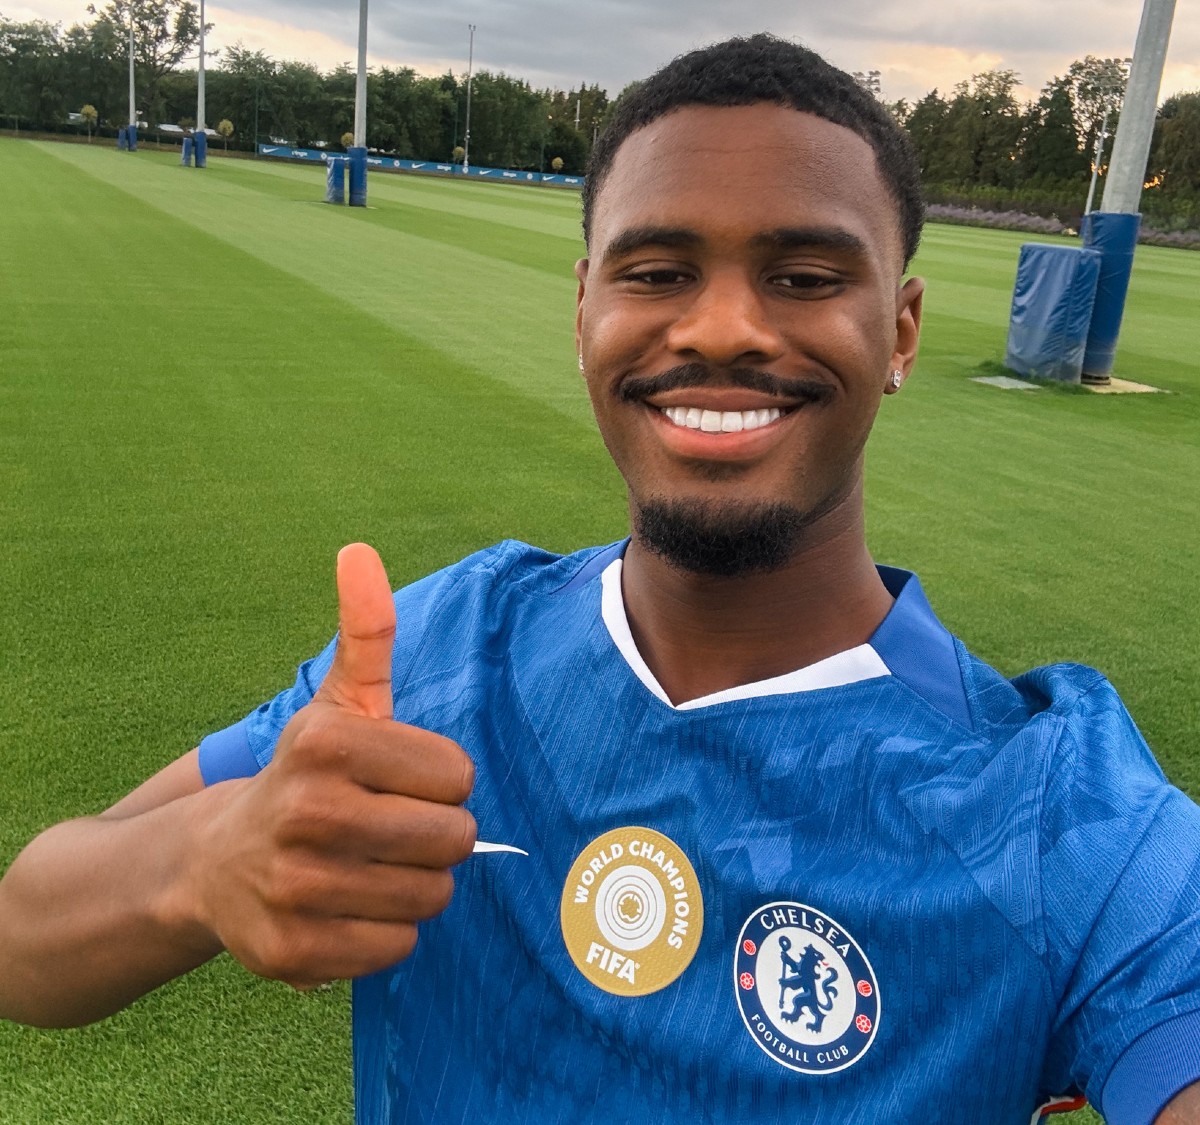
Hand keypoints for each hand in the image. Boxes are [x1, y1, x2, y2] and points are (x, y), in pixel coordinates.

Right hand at [191, 543, 475, 988]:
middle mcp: (303, 812)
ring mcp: (292, 887)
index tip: (399, 781)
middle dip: (437, 836)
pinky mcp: (289, 953)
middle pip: (453, 840)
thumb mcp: (339, 703)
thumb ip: (365, 632)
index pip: (459, 776)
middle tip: (391, 829)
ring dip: (415, 885)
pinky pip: (395, 948)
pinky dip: (386, 932)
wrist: (214, 861)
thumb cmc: (308, 774)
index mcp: (324, 742)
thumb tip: (359, 551)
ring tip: (370, 866)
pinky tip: (347, 907)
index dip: (441, 782)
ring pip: (431, 898)